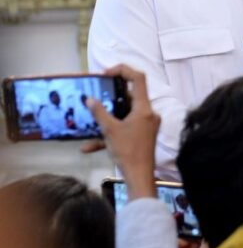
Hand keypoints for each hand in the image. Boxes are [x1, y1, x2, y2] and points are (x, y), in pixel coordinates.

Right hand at [82, 64, 160, 198]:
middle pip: (132, 96)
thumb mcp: (110, 130)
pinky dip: (111, 133)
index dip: (124, 70)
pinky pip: (126, 128)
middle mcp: (149, 113)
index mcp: (144, 108)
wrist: (140, 176)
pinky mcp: (143, 135)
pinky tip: (89, 146)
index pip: (138, 78)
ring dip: (109, 118)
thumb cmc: (127, 151)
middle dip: (113, 96)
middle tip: (98, 94)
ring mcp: (147, 125)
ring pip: (126, 114)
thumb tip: (90, 100)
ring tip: (93, 118)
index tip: (107, 73)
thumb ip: (99, 113)